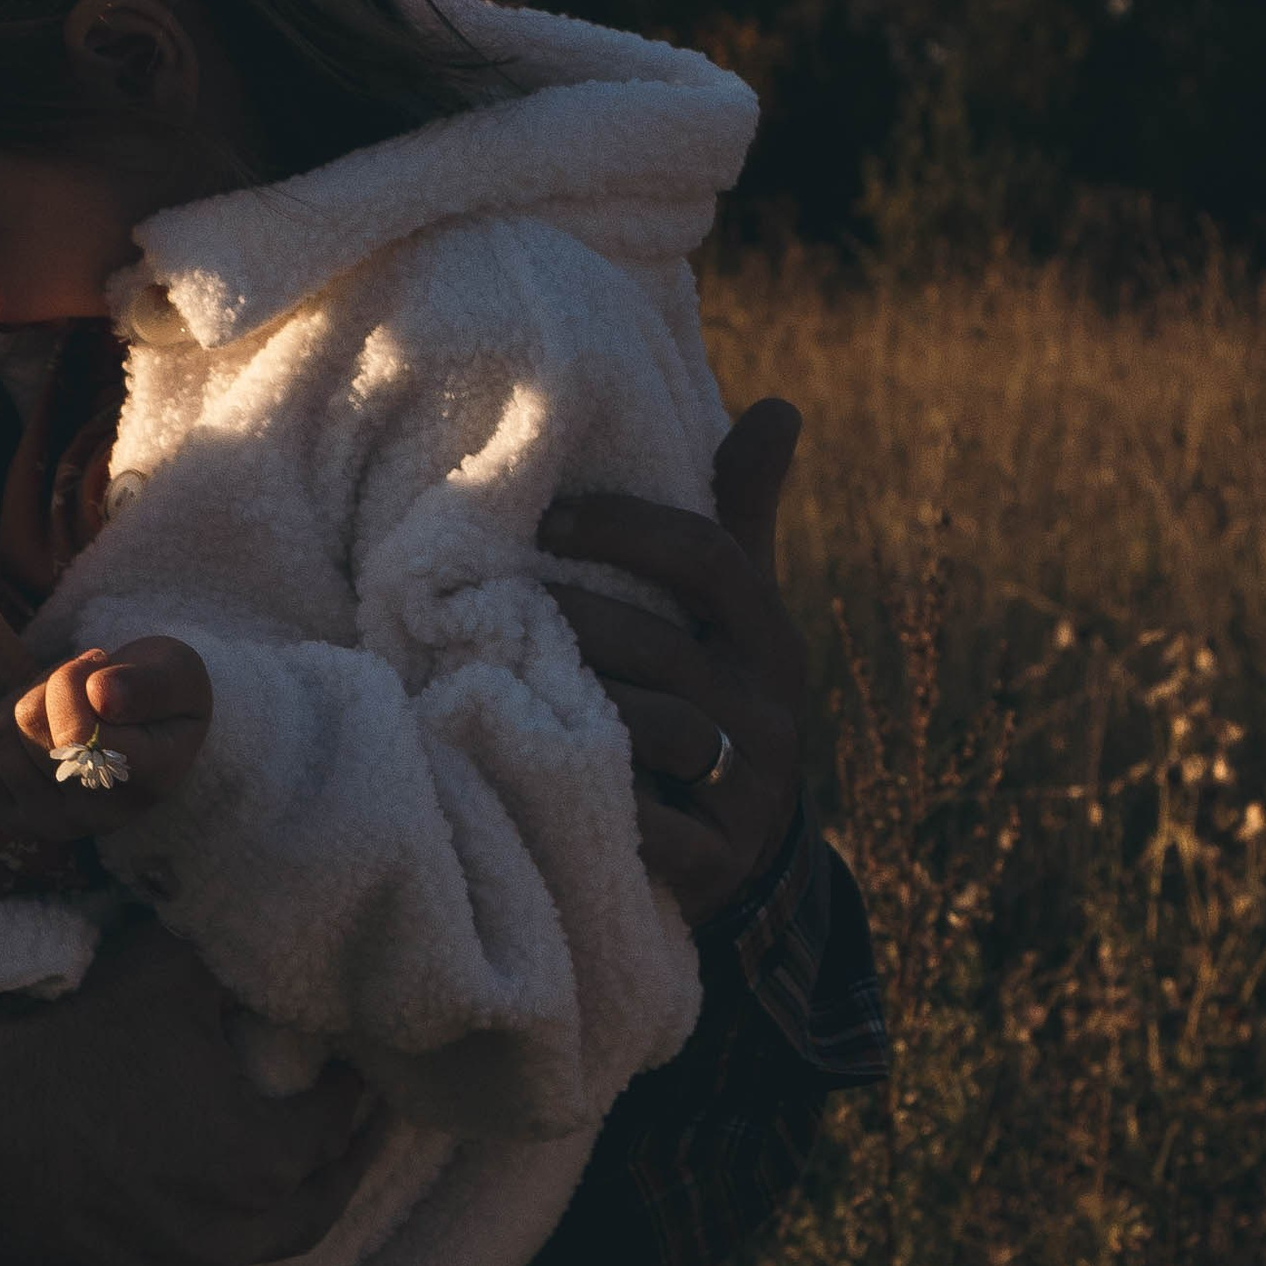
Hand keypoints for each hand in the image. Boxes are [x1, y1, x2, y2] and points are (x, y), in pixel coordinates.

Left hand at [0, 637, 213, 841]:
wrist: (145, 728)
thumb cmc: (158, 691)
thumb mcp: (177, 672)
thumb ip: (149, 684)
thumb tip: (102, 696)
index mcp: (148, 781)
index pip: (77, 730)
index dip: (75, 677)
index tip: (101, 663)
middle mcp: (99, 817)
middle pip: (29, 721)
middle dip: (48, 683)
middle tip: (81, 683)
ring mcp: (53, 825)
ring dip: (23, 699)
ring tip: (61, 702)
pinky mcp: (15, 820)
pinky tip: (36, 723)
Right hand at [0, 915, 379, 1265]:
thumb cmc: (68, 1041)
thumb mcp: (165, 971)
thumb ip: (231, 964)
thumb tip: (265, 946)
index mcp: (260, 1159)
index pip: (336, 1127)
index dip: (351, 1096)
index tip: (354, 1076)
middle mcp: (226, 1238)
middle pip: (310, 1219)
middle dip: (337, 1177)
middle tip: (346, 1148)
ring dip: (252, 1260)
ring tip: (256, 1230)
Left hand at [541, 397, 808, 928]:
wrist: (748, 847)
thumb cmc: (716, 695)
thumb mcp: (736, 610)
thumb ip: (740, 514)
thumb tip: (779, 404)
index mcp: (768, 634)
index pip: (710, 559)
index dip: (627, 531)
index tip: (545, 520)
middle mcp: (771, 706)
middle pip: (666, 647)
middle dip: (575, 622)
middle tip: (488, 604)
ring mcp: (749, 786)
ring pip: (659, 731)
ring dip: (573, 705)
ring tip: (486, 681)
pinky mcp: (718, 861)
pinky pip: (656, 830)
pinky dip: (599, 805)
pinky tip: (526, 776)